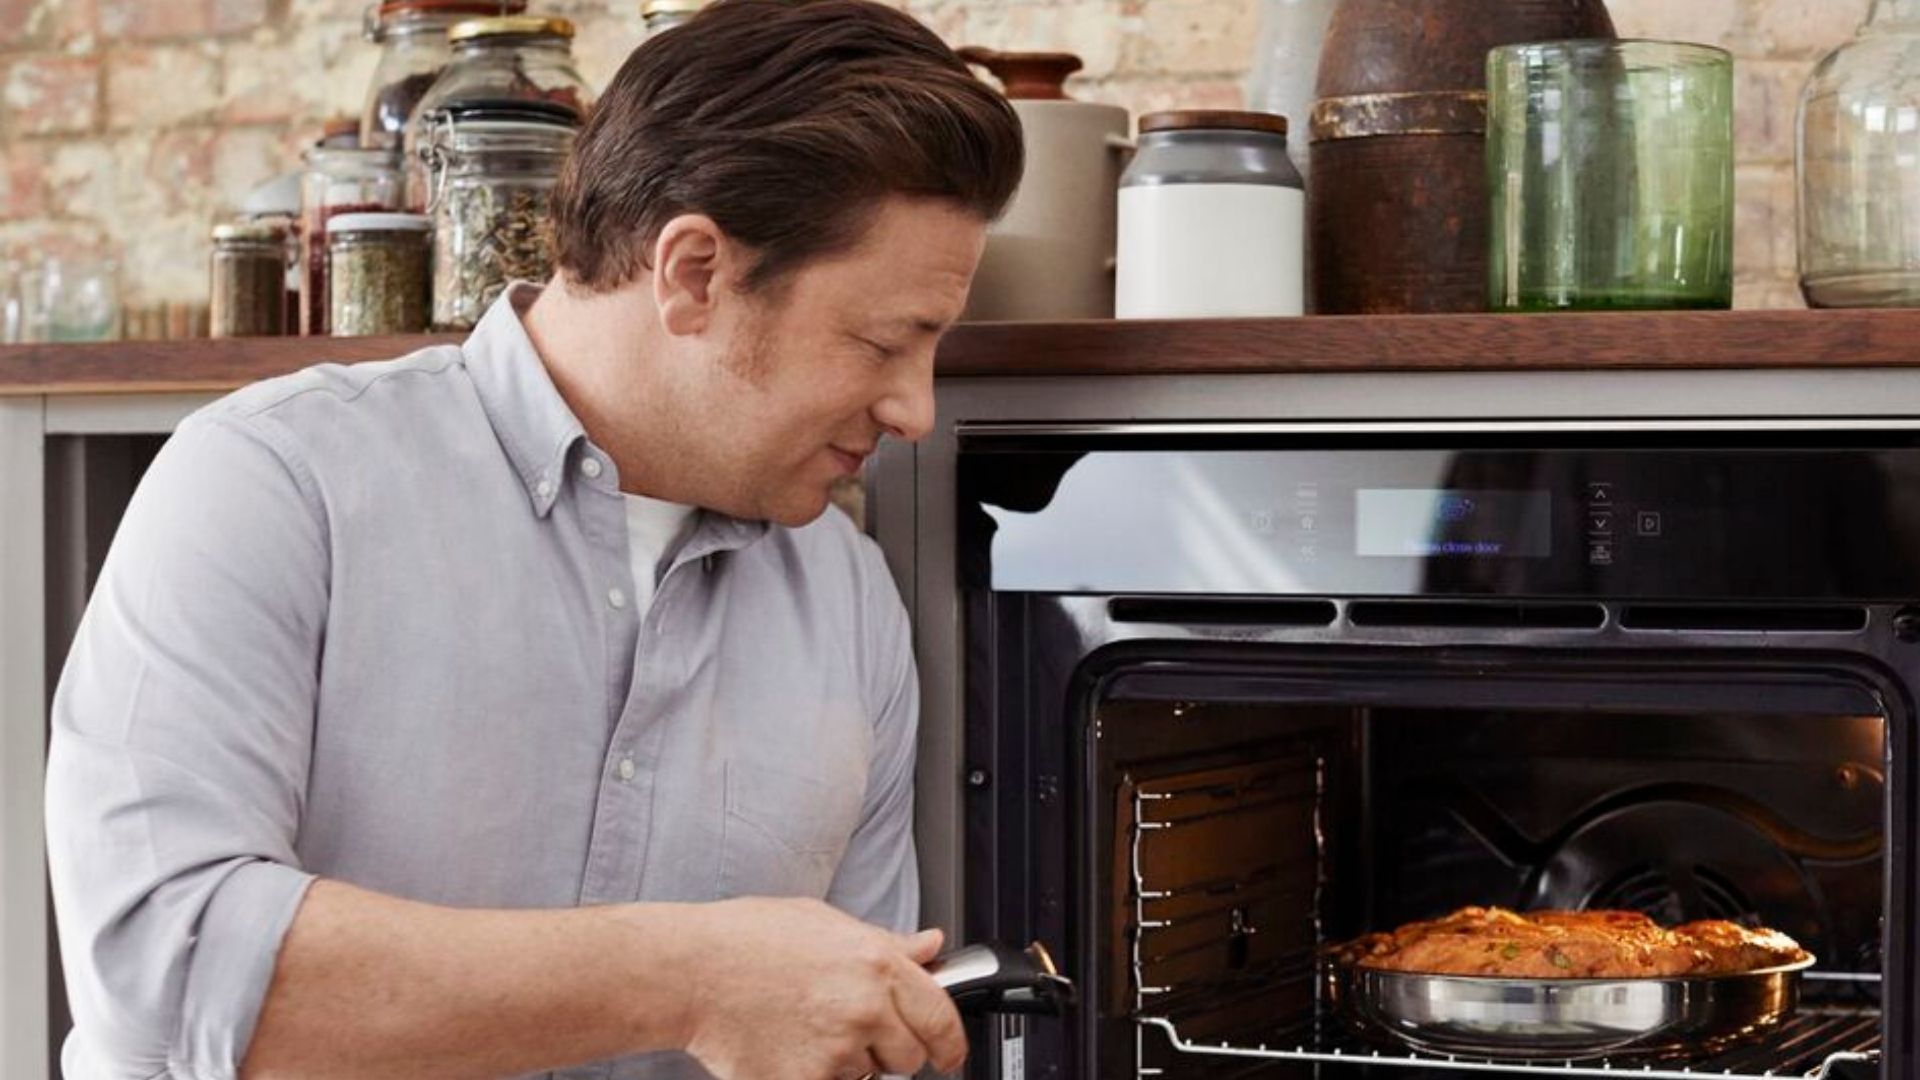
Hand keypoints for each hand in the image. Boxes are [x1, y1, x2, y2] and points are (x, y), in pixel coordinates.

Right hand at [674, 897, 967, 1079]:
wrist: (688, 972)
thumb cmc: (746, 939)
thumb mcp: (824, 921)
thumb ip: (884, 943)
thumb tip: (930, 946)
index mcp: (876, 964)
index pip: (940, 1018)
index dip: (949, 1042)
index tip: (947, 1052)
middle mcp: (863, 1009)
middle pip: (909, 1057)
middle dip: (889, 1049)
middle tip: (850, 1029)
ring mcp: (835, 1051)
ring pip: (865, 1076)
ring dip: (847, 1064)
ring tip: (804, 1029)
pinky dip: (813, 1078)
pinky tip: (786, 1050)